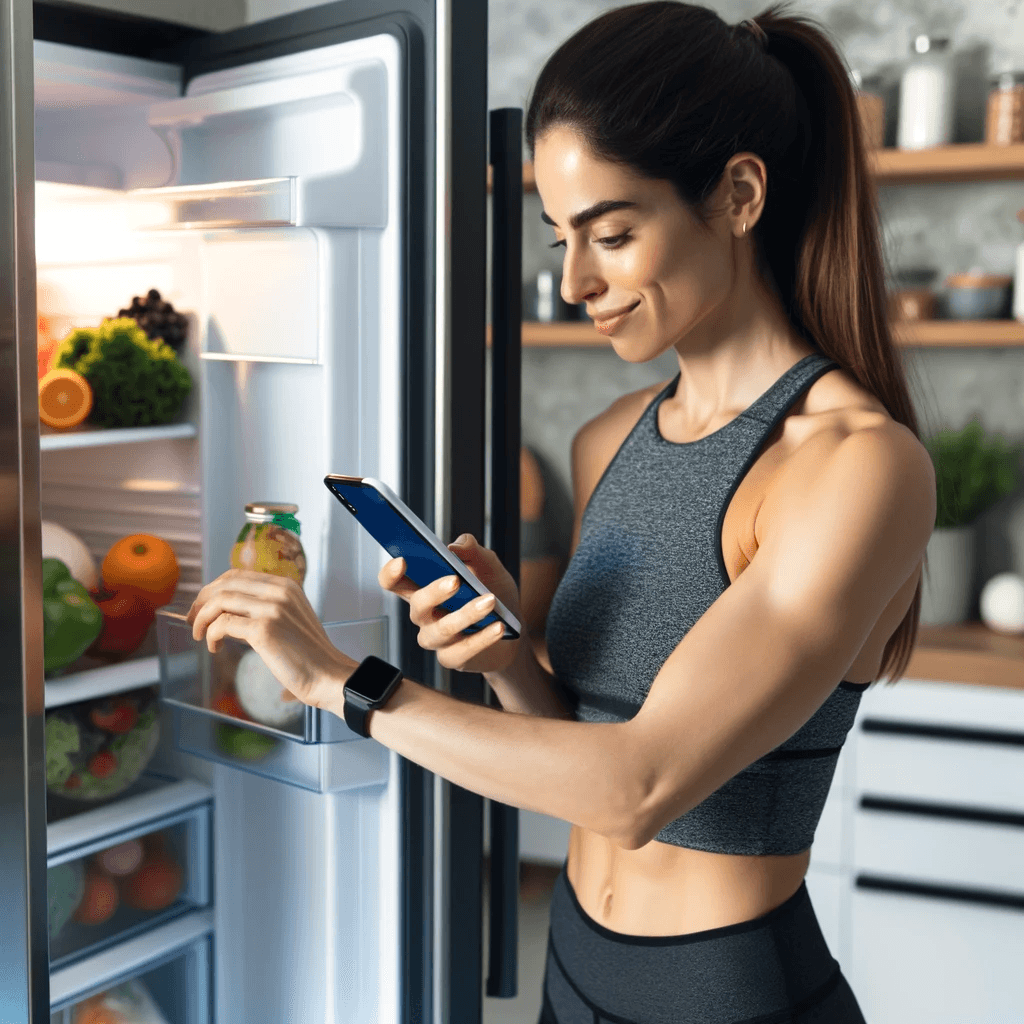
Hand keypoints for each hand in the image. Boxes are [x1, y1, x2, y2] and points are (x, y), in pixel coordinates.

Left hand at [187, 569, 356, 708]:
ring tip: (199, 634)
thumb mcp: (290, 619)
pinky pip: (223, 624)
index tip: (202, 606)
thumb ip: (266, 608)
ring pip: (220, 600)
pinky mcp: (264, 629)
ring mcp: (272, 608)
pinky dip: (212, 635)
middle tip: (193, 619)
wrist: (328, 675)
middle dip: (201, 600)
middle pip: (225, 583)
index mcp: (285, 585)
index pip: (237, 575)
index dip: (213, 588)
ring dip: (202, 617)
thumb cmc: (309, 655)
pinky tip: (214, 647)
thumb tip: (229, 610)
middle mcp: (279, 591)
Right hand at [378, 533, 521, 674]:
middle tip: (455, 580)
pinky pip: (462, 650)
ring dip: (466, 614)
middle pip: (418, 606)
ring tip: (489, 601)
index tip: (402, 561)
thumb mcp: (488, 567)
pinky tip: (498, 626)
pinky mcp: (453, 658)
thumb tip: (457, 545)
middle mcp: (425, 616)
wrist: (514, 631)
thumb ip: (473, 551)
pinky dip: (482, 638)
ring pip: (442, 629)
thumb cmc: (494, 595)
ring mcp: (437, 639)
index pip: (395, 583)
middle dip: (435, 592)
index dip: (391, 574)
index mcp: (425, 589)